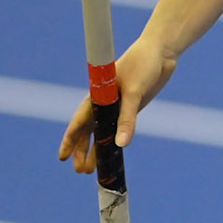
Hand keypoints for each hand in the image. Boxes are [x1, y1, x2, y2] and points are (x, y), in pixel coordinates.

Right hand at [58, 38, 178, 173]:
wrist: (161, 51)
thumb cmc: (142, 64)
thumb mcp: (134, 92)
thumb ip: (127, 118)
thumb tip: (121, 145)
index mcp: (97, 96)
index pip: (79, 122)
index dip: (70, 141)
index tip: (62, 157)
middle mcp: (104, 103)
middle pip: (88, 132)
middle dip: (81, 151)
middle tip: (80, 171)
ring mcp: (117, 106)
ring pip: (101, 132)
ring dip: (95, 150)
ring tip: (89, 170)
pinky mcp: (131, 107)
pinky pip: (119, 128)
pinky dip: (114, 141)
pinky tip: (112, 153)